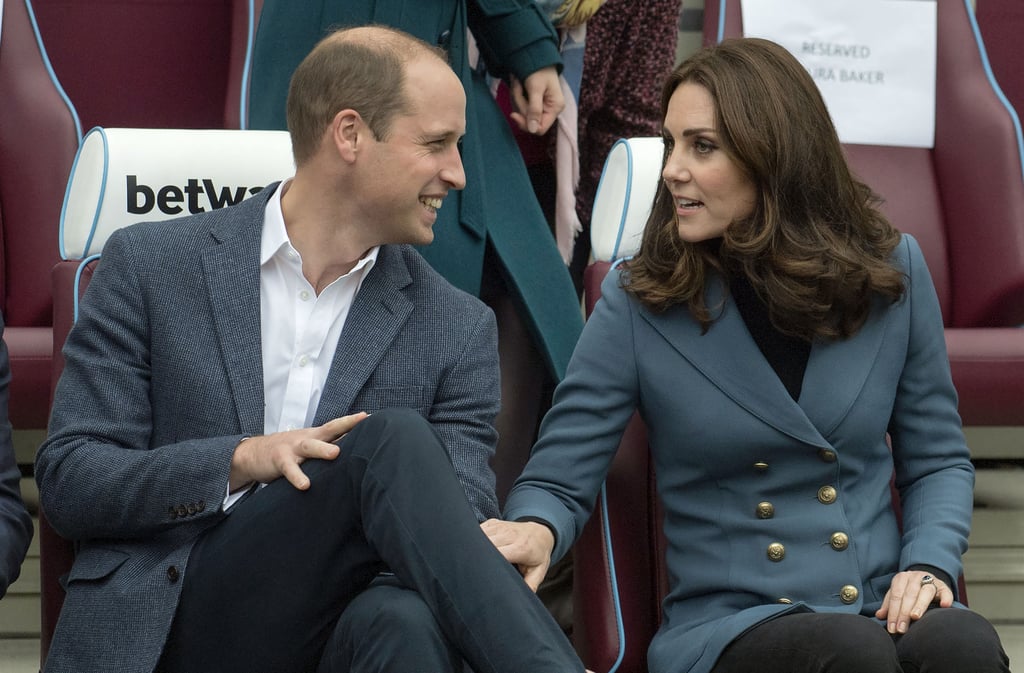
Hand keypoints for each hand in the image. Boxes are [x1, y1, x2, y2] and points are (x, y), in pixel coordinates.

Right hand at [229, 412, 368, 490]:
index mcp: (315, 435)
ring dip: (322, 449)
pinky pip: (289, 469)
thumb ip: (326, 449)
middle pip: (328, 430)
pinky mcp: (279, 460)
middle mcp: (306, 438)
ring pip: (309, 447)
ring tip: (335, 454)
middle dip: (346, 426)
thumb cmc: (287, 451)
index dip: (354, 421)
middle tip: (364, 424)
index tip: (372, 417)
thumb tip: (353, 455)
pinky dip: (297, 477)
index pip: (338, 426)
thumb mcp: (307, 447)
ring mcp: (292, 448)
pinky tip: (305, 485)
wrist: (252, 453)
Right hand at [480, 518, 554, 590]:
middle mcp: (510, 534)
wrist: (540, 532)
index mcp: (521, 548)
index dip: (488, 563)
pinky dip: (474, 539)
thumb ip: (530, 585)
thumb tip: (521, 598)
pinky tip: (476, 548)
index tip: (482, 575)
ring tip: (473, 560)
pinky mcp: (494, 523)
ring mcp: (501, 526)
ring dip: (474, 547)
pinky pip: (478, 529)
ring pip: (480, 535)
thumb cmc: (538, 553)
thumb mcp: (539, 571)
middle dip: (478, 556)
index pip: (498, 553)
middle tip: (473, 570)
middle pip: (486, 544)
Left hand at [508, 66, 564, 134]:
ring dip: (517, 98)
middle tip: (517, 85)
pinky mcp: (535, 103)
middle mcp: (550, 110)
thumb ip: (534, 109)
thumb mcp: (536, 88)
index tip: (513, 114)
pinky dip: (517, 96)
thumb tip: (533, 129)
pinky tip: (518, 84)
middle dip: (520, 104)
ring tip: (518, 82)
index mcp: (555, 108)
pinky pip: (522, 107)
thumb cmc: (539, 69)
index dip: (526, 124)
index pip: (540, 128)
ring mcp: (542, 107)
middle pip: (529, 120)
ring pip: (523, 113)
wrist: (538, 55)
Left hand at [875, 570, 953, 632]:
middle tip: (901, 629)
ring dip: (919, 605)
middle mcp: (915, 577)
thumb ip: (889, 604)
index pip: (895, 596)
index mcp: (901, 578)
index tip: (892, 628)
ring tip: (915, 617)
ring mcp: (930, 580)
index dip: (893, 612)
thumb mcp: (897, 594)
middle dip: (903, 613)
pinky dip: (946, 598)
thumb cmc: (909, 590)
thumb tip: (879, 615)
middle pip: (908, 595)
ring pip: (925, 592)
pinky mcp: (944, 586)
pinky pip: (946, 591)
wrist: (926, 579)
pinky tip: (944, 606)